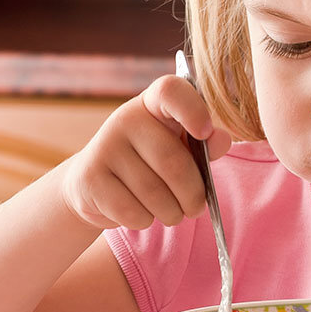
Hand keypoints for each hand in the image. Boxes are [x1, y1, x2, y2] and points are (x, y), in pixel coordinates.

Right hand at [60, 75, 232, 229]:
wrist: (95, 185)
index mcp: (153, 104)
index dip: (193, 109)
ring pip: (154, 193)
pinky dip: (146, 221)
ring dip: (172, 213)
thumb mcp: (179, 149)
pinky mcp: (89, 178)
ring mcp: (104, 147)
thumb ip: (204, 146)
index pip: (171, 91)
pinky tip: (143, 213)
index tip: (205, 132)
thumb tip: (221, 139)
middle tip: (196, 208)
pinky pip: (132, 211)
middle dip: (192, 195)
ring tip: (172, 213)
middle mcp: (125, 118)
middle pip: (172, 161)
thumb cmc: (150, 164)